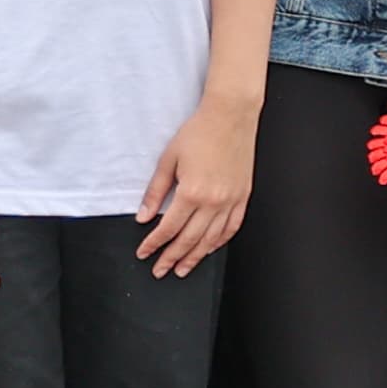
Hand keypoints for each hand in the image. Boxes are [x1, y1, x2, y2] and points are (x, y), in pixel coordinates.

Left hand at [136, 87, 256, 275]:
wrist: (231, 116)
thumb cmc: (199, 133)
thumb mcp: (168, 159)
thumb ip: (155, 191)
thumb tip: (143, 215)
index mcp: (192, 192)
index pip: (168, 228)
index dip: (154, 243)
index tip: (144, 253)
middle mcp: (213, 202)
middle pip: (189, 240)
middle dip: (171, 258)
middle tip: (160, 270)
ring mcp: (231, 201)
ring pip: (211, 239)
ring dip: (195, 257)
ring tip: (183, 269)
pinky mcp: (243, 196)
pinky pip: (232, 227)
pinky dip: (219, 242)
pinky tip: (210, 249)